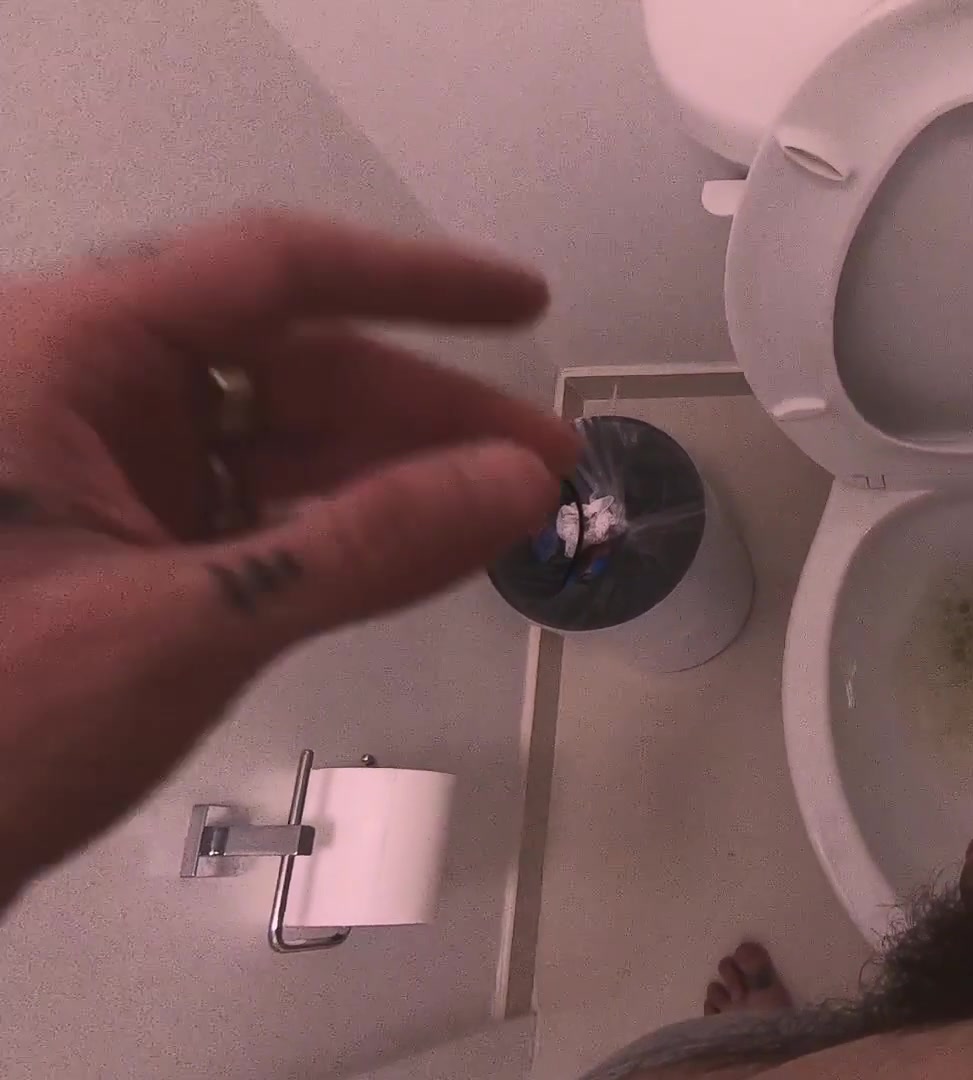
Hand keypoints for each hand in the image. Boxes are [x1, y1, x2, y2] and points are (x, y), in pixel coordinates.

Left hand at [0, 211, 577, 900]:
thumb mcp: (185, 625)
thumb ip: (364, 547)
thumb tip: (518, 482)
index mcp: (55, 355)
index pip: (266, 272)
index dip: (412, 281)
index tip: (525, 306)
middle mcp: (72, 392)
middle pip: (282, 363)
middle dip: (422, 410)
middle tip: (542, 460)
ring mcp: (86, 474)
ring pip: (270, 443)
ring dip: (390, 475)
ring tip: (507, 512)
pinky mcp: (104, 547)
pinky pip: (244, 512)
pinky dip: (335, 533)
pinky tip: (424, 553)